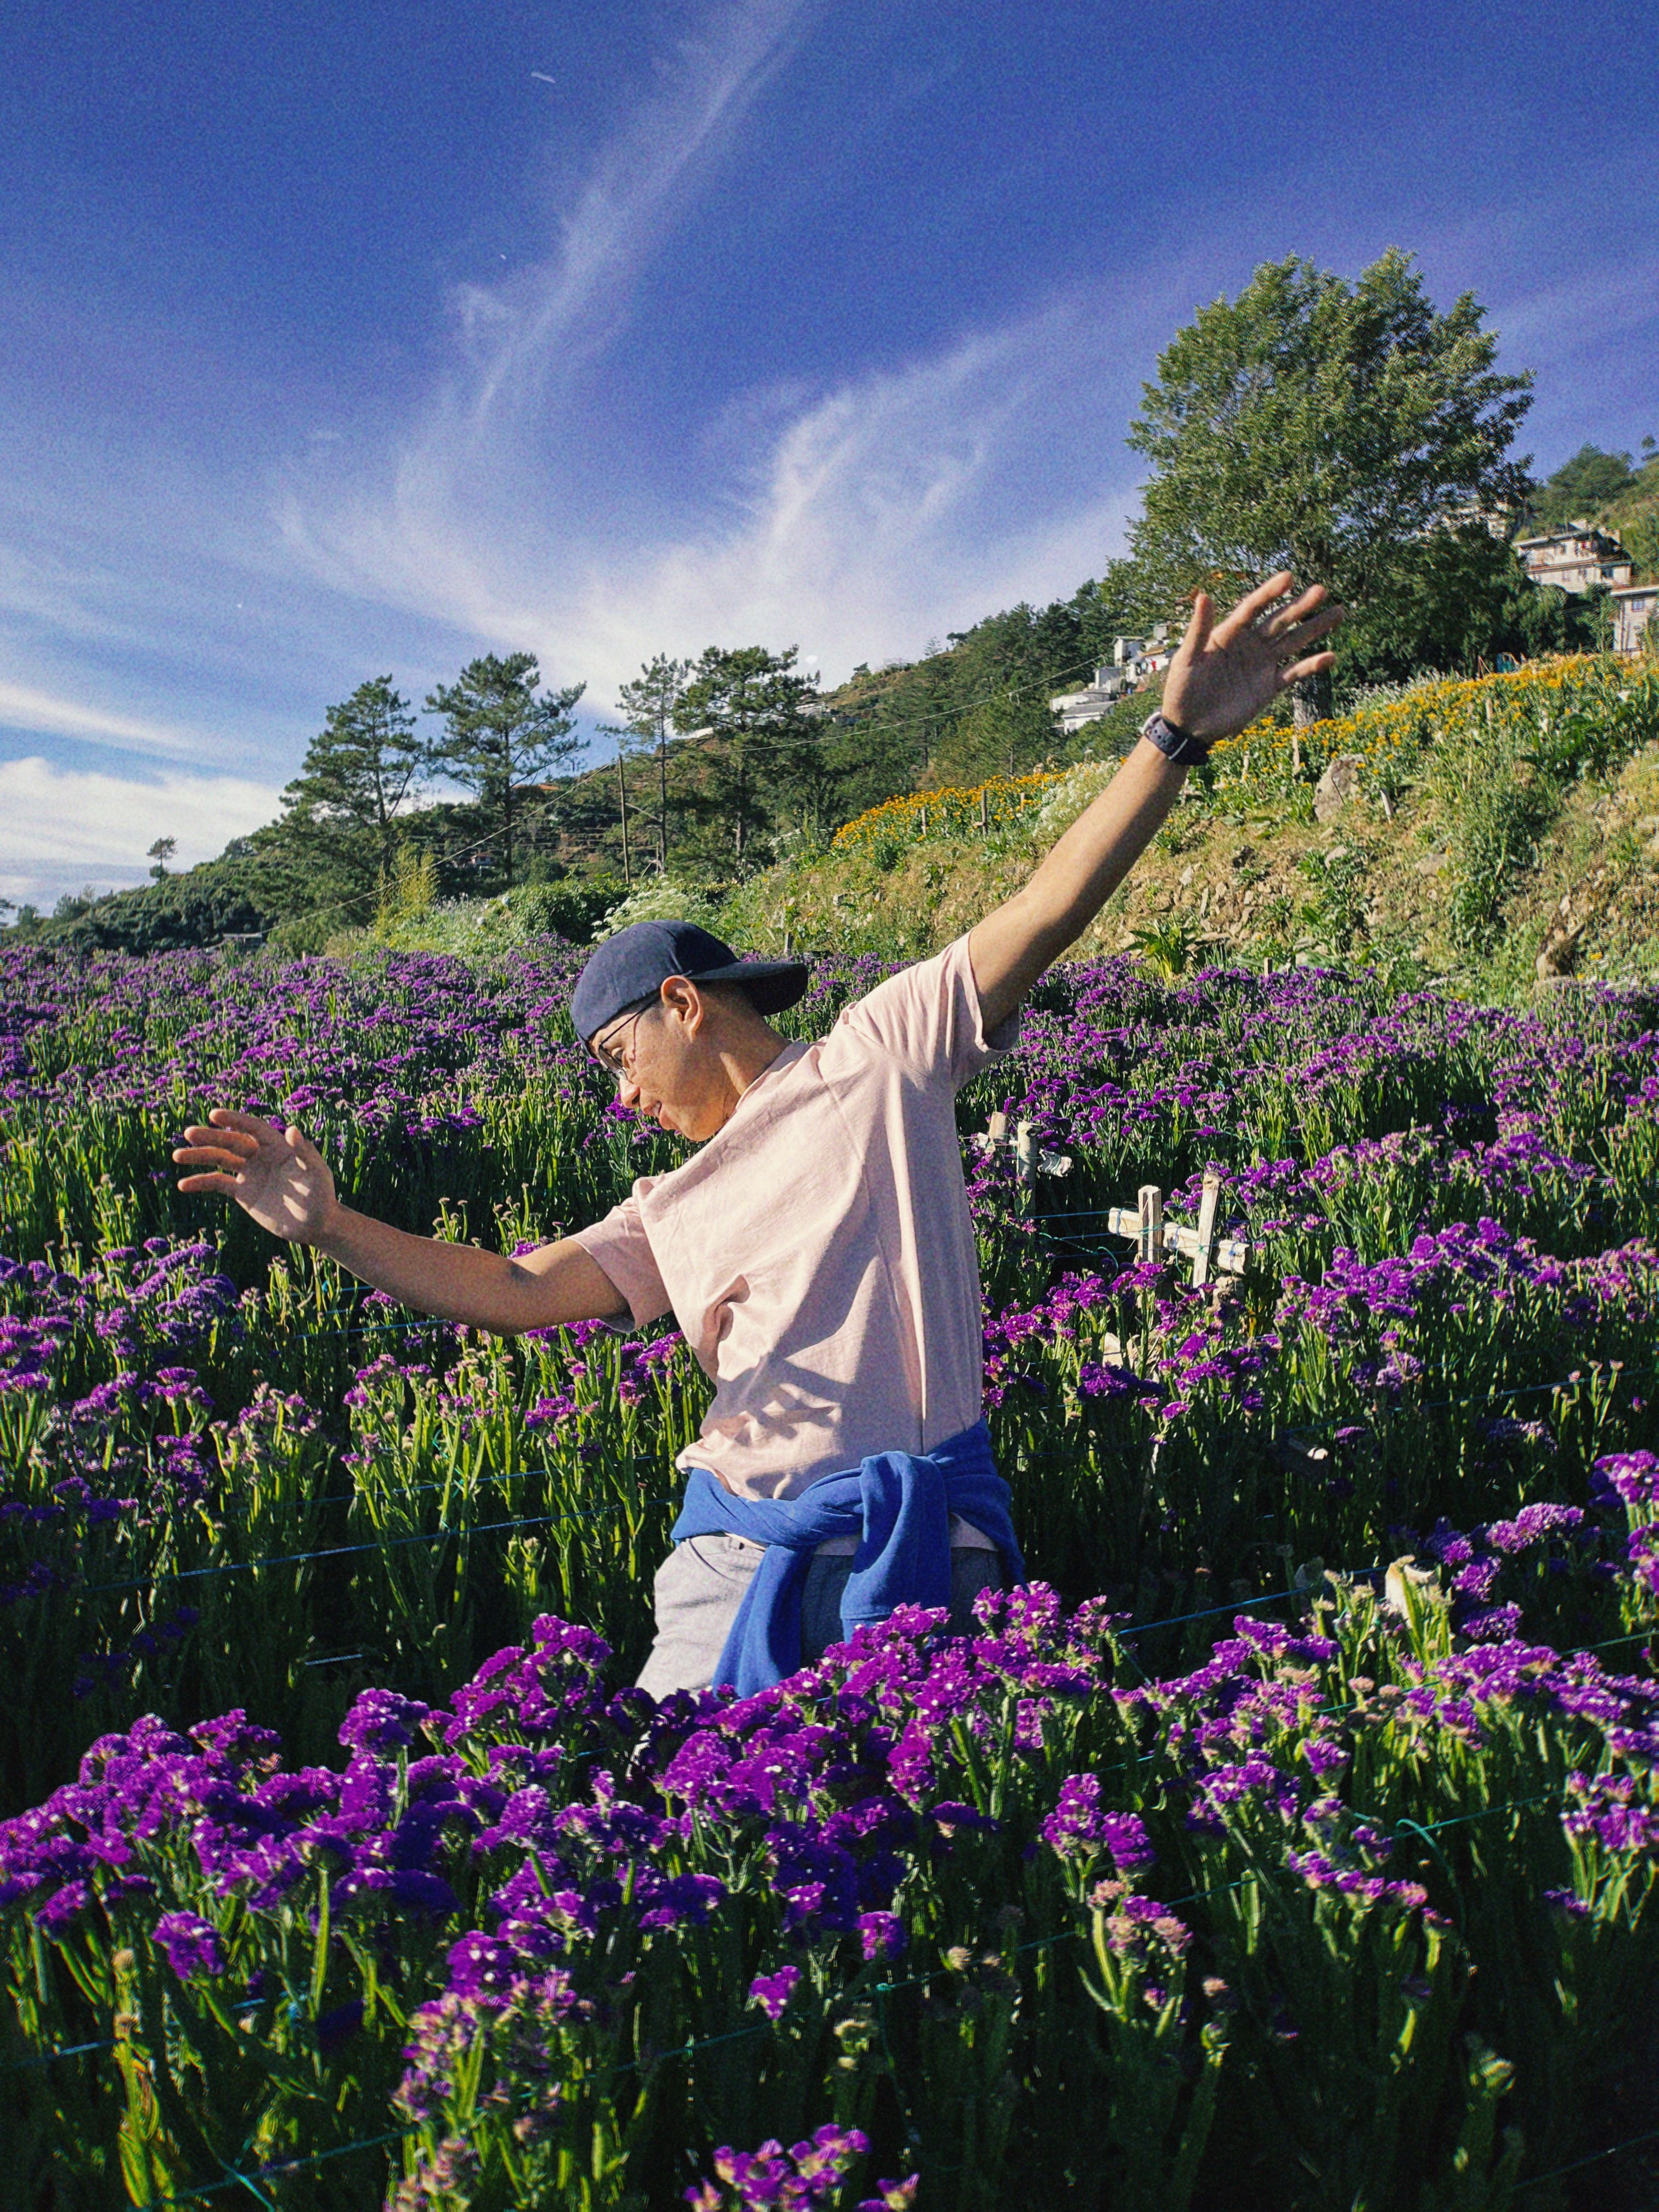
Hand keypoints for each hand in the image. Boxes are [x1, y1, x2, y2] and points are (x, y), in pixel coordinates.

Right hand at [172, 1108, 338, 1245]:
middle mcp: (261, 1156)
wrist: (315, 1225)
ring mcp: (250, 1173)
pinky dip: (201, 1183)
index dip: (235, 1120)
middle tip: (189, 1133)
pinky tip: (183, 1185)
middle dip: (211, 1137)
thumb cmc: (321, 1196)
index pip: (253, 1128)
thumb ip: (304, 1153)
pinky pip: (218, 1184)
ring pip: (220, 1160)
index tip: (215, 1115)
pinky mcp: (243, 1193)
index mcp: (278, 1146)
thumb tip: (291, 1129)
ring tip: (177, 1155)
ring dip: (200, 1156)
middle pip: (231, 1142)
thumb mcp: (315, 1174)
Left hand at [1159, 572, 1343, 744]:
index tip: (1289, 577)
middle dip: (1300, 606)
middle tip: (1322, 590)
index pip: (1253, 608)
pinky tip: (1330, 656)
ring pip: (1292, 641)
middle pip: (1279, 621)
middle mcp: (1249, 645)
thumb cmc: (1181, 690)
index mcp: (1228, 634)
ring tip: (1338, 612)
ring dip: (1314, 628)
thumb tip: (1203, 595)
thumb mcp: (1187, 659)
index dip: (1270, 593)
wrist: (1189, 726)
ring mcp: (1261, 665)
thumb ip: (1198, 629)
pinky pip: (1294, 673)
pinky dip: (1311, 666)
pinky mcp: (1269, 686)